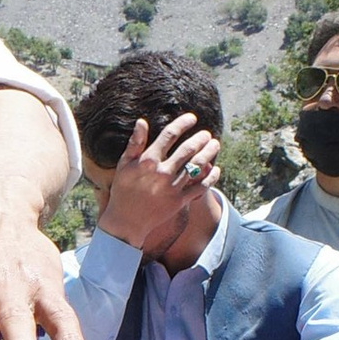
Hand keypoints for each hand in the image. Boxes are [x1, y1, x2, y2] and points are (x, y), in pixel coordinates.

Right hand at [96, 112, 220, 255]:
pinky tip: (216, 168)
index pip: (169, 135)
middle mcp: (162, 173)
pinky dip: (211, 177)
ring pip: (197, 166)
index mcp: (148, 161)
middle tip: (206, 134)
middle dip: (201, 138)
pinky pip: (200, 187)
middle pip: (188, 149)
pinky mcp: (179, 202)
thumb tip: (141, 121)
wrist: (126, 221)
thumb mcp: (124, 165)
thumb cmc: (123, 190)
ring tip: (215, 144)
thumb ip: (134, 143)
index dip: (183, 124)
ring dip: (209, 153)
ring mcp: (172, 188)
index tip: (192, 118)